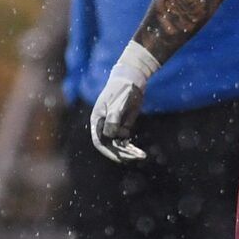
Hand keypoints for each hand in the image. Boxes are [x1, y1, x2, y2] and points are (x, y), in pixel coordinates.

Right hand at [89, 42, 160, 162]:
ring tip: (142, 155)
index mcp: (97, 121)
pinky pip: (124, 141)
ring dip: (128, 152)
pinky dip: (131, 147)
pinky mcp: (123, 125)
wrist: (132, 80)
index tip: (121, 158)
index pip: (99, 141)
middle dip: (122, 154)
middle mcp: (103, 126)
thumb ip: (113, 120)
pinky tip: (139, 151)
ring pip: (118, 145)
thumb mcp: (117, 105)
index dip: (108, 152)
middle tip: (137, 157)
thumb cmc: (122, 90)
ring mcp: (113, 126)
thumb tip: (110, 136)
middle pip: (110, 146)